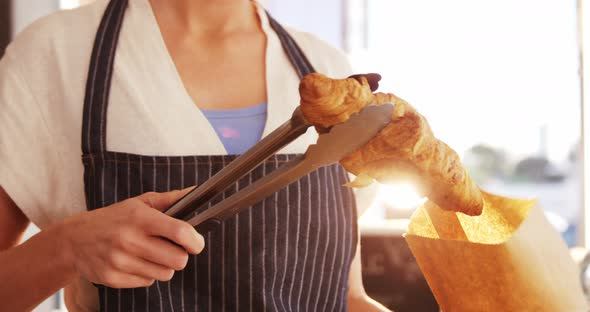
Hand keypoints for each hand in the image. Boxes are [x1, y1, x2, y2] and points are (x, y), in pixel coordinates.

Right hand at [58, 189, 203, 287]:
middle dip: (181, 255)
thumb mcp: (140, 203)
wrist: (73, 239)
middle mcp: (130, 240)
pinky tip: (136, 262)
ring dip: (164, 266)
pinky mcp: (113, 278)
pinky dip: (147, 274)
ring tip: (152, 255)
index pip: (179, 232)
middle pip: (178, 260)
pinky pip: (148, 282)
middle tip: (172, 249)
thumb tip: (196, 191)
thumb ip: (171, 199)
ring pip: (165, 274)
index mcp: (140, 218)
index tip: (196, 242)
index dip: (195, 241)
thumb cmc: (114, 219)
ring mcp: (120, 261)